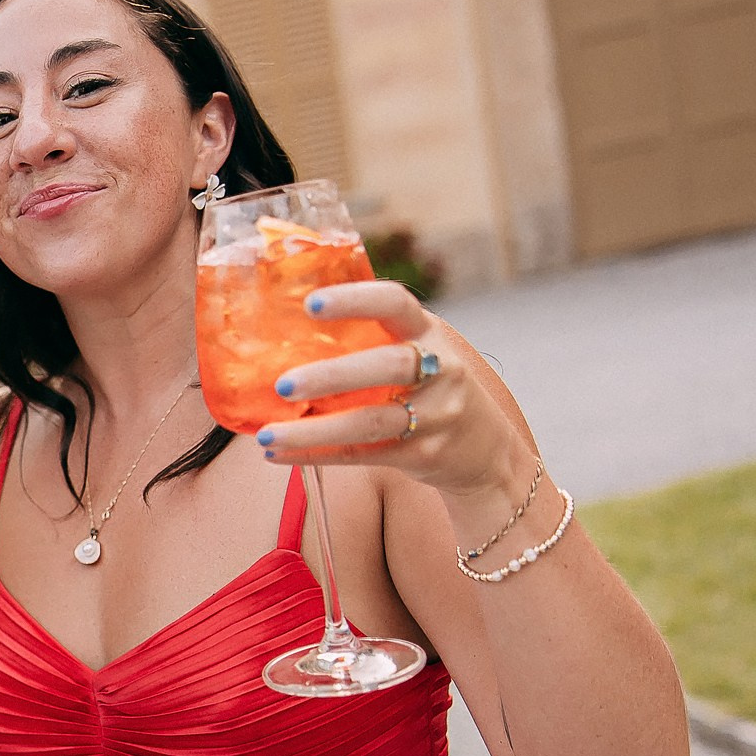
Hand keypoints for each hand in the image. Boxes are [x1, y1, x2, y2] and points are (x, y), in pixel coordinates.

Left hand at [257, 282, 528, 497]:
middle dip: (333, 374)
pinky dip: (316, 455)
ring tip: (266, 434)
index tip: (311, 304)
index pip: (396, 304)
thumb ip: (373, 338)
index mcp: (431, 334)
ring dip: (313, 430)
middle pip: (389, 365)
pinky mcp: (425, 455)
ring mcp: (437, 415)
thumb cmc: (431, 389)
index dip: (356, 300)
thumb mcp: (419, 351)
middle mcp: (441, 370)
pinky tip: (277, 454)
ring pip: (371, 422)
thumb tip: (284, 323)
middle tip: (282, 384)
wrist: (488, 452)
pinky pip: (363, 455)